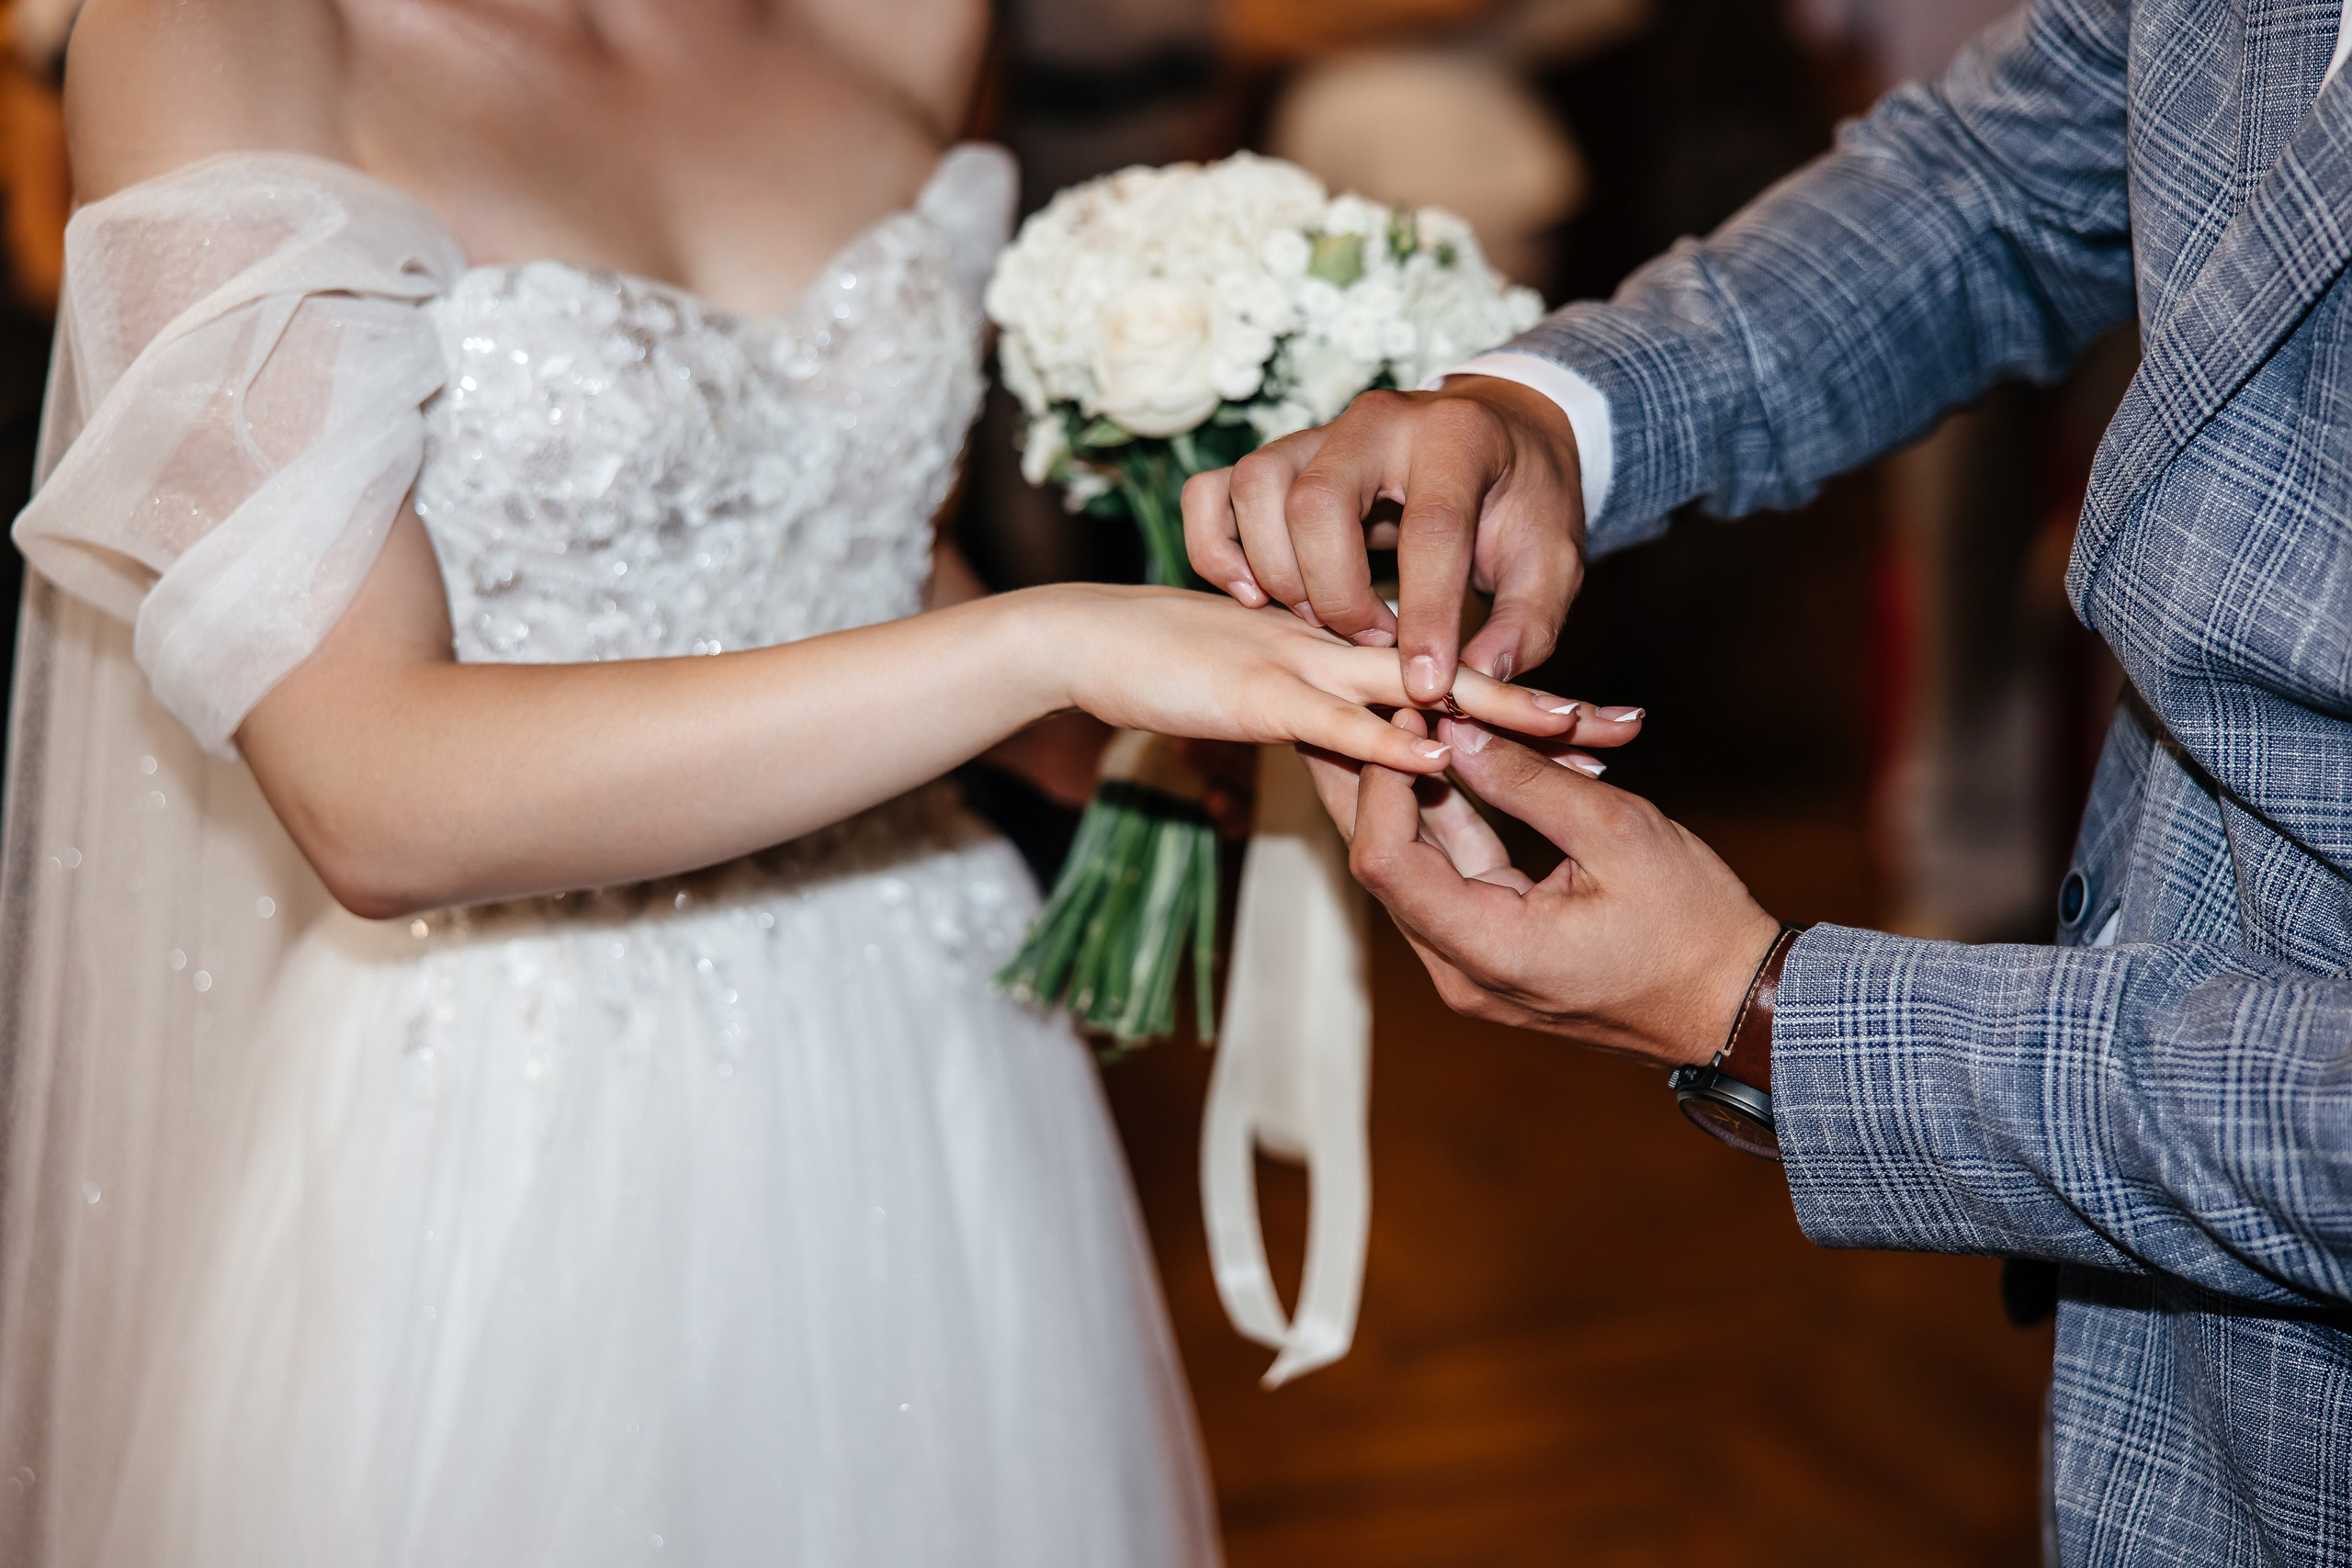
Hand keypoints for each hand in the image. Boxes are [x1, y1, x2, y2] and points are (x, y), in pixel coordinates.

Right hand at [1041, 583, 1598, 777]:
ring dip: (1491, 713)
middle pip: (1459, 671)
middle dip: (1541, 705)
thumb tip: (1386, 746)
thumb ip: (1328, 711)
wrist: (1086, 637)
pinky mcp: (1259, 691)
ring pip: (1415, 685)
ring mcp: (1303, 660)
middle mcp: (1340, 643)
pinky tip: (1438, 755)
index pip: (1453, 670)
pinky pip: (1335, 717)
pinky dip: (1389, 739)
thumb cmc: (1172, 665)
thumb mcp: (1268, 688)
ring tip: (1571, 732)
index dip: (1525, 699)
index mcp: (1350, 643)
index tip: (1601, 726)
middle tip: (1625, 724)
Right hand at [1180, 375, 1585, 702]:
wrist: (1495, 440)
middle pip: (1318, 503)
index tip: (1428, 685)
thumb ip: (1522, 625)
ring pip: (1257, 490)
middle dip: (1336, 595)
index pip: (1430, 528)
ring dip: (1276, 573)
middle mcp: (1376, 420)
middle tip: (1368, 644)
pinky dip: (1216, 548)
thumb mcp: (1551, 564)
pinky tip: (1251, 595)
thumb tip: (1474, 679)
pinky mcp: (1276, 456)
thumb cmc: (1521, 505)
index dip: (1427, 616)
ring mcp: (1315, 432)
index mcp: (1456, 436)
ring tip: (1317, 621)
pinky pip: (1211, 492)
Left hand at [1341, 710, 1781, 1067]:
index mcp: (1487, 950)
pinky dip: (1443, 819)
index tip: (1403, 712)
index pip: (1384, 860)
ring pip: (1409, 868)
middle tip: (1351, 700)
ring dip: (1399, 793)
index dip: (1380, 778)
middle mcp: (1460, 971)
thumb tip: (1456, 726)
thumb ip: (1530, 781)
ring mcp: (1472, 967)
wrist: (1736, 1006)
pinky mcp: (1491, 951)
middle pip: (1378, 864)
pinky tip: (1433, 759)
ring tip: (1383, 716)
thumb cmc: (1695, 928)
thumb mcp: (1621, 835)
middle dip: (1363, 778)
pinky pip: (1448, 878)